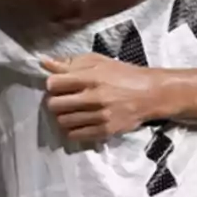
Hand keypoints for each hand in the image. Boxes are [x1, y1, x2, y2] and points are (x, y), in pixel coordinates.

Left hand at [43, 54, 165, 140]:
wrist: (151, 94)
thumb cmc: (124, 74)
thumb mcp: (100, 62)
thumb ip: (72, 63)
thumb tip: (44, 63)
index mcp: (92, 77)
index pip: (54, 83)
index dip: (53, 84)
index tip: (59, 85)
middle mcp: (94, 97)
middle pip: (55, 105)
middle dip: (55, 101)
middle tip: (64, 99)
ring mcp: (100, 116)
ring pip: (63, 121)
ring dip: (64, 116)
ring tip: (73, 111)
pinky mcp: (105, 131)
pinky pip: (75, 135)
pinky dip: (73, 129)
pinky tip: (80, 121)